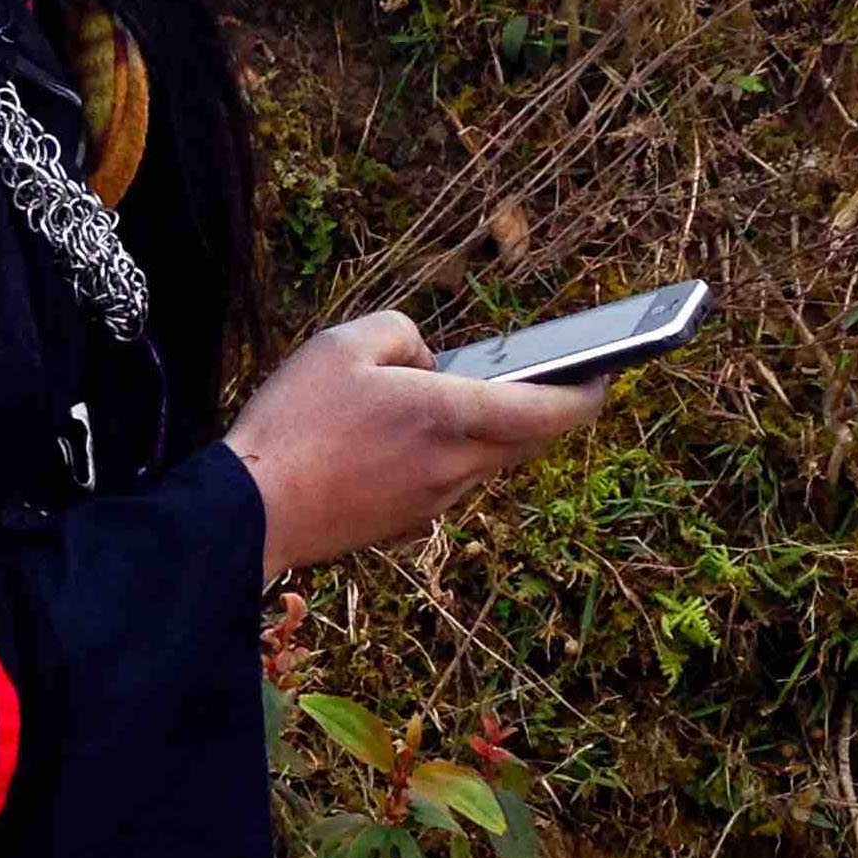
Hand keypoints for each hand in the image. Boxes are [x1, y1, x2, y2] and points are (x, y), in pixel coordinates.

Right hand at [224, 309, 604, 579]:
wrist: (253, 510)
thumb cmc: (296, 422)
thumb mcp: (343, 343)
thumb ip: (401, 332)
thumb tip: (426, 360)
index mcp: (451, 417)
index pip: (551, 413)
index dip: (586, 393)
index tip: (604, 375)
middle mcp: (457, 467)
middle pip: (526, 442)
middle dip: (542, 410)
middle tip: (538, 379)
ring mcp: (434, 503)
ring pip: (485, 462)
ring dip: (486, 431)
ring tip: (449, 397)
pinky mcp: (406, 524)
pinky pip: (446, 483)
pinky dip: (444, 455)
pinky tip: (398, 438)